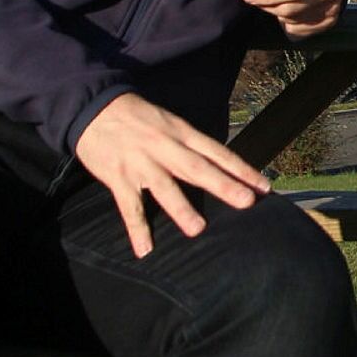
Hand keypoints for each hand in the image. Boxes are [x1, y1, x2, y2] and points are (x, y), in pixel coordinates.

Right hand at [76, 92, 270, 257]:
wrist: (92, 107)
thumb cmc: (136, 117)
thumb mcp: (169, 122)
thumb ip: (190, 144)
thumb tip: (217, 166)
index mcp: (181, 133)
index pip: (217, 152)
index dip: (241, 169)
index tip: (264, 187)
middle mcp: (165, 147)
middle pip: (198, 168)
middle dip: (223, 185)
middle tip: (246, 201)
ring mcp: (141, 163)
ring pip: (165, 187)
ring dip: (181, 209)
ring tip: (198, 229)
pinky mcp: (118, 177)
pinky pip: (130, 207)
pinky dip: (137, 229)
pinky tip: (145, 249)